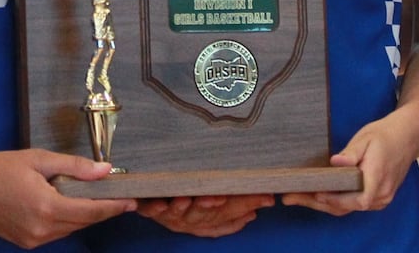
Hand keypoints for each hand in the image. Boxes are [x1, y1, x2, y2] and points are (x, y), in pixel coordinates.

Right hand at [0, 149, 133, 248]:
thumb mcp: (41, 159)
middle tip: (116, 195)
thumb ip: (75, 167)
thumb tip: (106, 171)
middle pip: (83, 222)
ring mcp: (32, 239)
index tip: (131, 201)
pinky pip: (55, 234)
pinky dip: (65, 221)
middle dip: (101, 209)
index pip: (92, 211)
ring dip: (82, 215)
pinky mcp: (25, 242)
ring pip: (70, 229)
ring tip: (91, 197)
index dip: (114, 206)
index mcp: (47, 207)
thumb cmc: (1, 167)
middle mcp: (41, 229)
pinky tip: (65, 205)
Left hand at [137, 194, 273, 236]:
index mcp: (207, 220)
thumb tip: (269, 198)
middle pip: (201, 216)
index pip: (224, 217)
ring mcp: (169, 216)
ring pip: (177, 214)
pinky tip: (160, 204)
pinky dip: (154, 209)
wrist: (153, 205)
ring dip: (182, 208)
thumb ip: (242, 201)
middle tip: (215, 198)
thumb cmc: (190, 203)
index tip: (242, 205)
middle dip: (208, 208)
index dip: (234, 213)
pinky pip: (150, 211)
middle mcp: (189, 220)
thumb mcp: (218, 201)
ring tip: (186, 200)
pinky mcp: (149, 210)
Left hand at [280, 116, 417, 216]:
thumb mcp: (366, 138)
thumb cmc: (385, 135)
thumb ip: (351, 153)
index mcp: (378, 179)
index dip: (334, 200)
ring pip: (348, 208)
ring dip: (323, 204)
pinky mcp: (377, 197)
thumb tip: (336, 162)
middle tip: (290, 197)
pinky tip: (318, 195)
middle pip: (346, 207)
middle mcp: (381, 194)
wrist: (407, 136)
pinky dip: (335, 202)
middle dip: (317, 203)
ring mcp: (381, 198)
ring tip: (297, 197)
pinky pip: (353, 205)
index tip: (315, 193)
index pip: (356, 200)